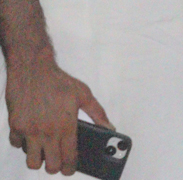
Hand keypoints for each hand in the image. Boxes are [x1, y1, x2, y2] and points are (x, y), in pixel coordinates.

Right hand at [5, 53, 111, 173]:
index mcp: (65, 125)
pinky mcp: (15, 126)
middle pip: (50, 165)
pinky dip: (23, 144)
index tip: (70, 169)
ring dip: (38, 160)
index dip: (70, 167)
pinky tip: (31, 135)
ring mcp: (29, 130)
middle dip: (56, 167)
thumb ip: (98, 114)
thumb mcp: (84, 95)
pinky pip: (17, 145)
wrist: (32, 69)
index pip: (69, 157)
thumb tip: (109, 127)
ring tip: (44, 152)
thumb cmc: (58, 81)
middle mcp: (47, 131)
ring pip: (32, 161)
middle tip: (58, 162)